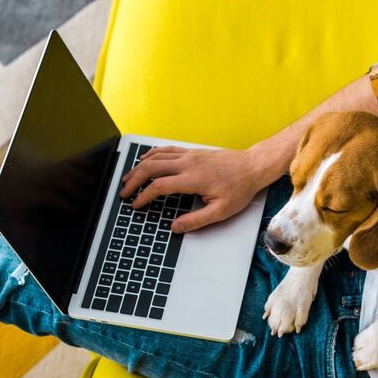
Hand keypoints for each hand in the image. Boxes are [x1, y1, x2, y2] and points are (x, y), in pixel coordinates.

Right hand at [119, 146, 268, 232]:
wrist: (253, 166)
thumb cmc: (240, 188)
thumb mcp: (221, 211)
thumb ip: (196, 220)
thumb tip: (176, 227)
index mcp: (193, 179)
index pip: (159, 186)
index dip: (143, 197)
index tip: (136, 205)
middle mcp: (188, 164)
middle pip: (151, 168)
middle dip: (133, 180)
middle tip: (124, 192)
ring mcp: (189, 155)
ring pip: (156, 157)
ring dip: (138, 167)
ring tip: (128, 178)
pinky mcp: (192, 151)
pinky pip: (166, 150)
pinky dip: (151, 154)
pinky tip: (144, 159)